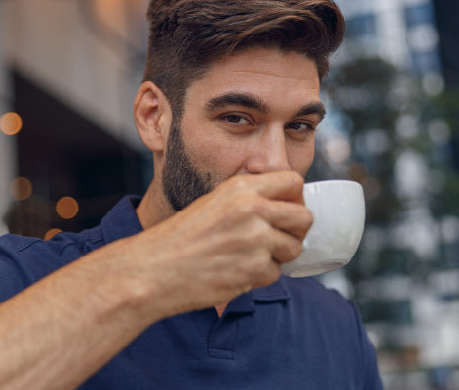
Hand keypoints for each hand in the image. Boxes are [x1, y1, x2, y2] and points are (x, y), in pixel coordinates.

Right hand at [122, 171, 312, 315]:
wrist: (154, 269)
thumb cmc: (178, 239)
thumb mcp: (213, 203)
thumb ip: (247, 199)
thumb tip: (281, 204)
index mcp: (241, 188)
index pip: (293, 181)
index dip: (295, 198)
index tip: (287, 209)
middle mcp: (252, 209)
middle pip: (304, 217)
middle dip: (296, 231)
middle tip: (280, 239)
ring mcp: (255, 240)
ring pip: (293, 248)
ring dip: (279, 256)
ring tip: (251, 257)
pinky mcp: (254, 269)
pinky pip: (276, 274)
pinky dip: (261, 276)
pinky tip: (238, 271)